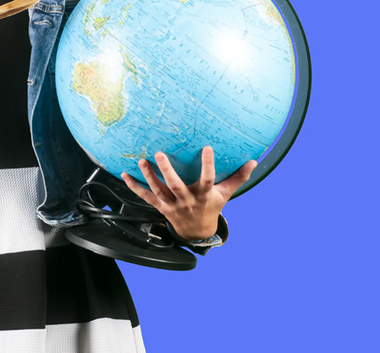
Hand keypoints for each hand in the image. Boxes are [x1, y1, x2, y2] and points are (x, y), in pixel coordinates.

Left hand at [120, 146, 254, 241]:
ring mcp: (172, 205)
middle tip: (159, 154)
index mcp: (203, 196)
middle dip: (167, 171)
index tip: (207, 148)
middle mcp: (186, 201)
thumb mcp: (226, 194)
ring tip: (141, 161)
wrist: (197, 232)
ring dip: (148, 175)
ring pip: (158, 190)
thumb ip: (238, 178)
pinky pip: (145, 197)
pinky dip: (134, 186)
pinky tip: (125, 175)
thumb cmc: (211, 207)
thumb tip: (254, 161)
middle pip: (176, 186)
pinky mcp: (161, 207)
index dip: (208, 164)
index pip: (207, 179)